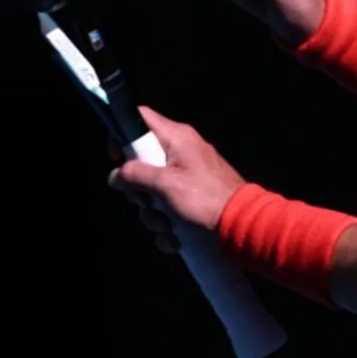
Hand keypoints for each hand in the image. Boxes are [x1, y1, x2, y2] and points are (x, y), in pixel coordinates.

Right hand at [108, 106, 246, 252]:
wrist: (242, 225)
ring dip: (154, 215)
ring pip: (152, 192)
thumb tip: (115, 175)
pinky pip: (167, 208)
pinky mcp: (192, 198)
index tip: (114, 157)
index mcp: (177, 138)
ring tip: (168, 226)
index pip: (140, 118)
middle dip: (139, 191)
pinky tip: (175, 239)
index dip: (121, 132)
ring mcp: (186, 176)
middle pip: (141, 163)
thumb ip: (136, 176)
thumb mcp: (166, 186)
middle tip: (147, 202)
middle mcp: (181, 152)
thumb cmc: (205, 199)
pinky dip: (168, 226)